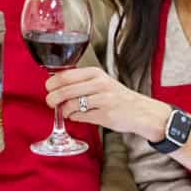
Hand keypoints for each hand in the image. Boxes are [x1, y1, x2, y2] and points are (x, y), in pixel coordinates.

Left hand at [44, 66, 168, 140]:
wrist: (141, 111)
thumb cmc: (118, 97)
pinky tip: (77, 116)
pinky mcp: (104, 115)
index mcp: (96, 73)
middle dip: (52, 98)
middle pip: (65, 89)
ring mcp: (102, 100)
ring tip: (66, 111)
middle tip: (50, 102)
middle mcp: (99, 84)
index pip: (66, 75)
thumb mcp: (101, 82)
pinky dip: (74, 118)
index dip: (52, 83)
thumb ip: (82, 82)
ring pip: (71, 104)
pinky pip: (80, 117)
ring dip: (64, 110)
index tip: (48, 88)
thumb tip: (56, 87)